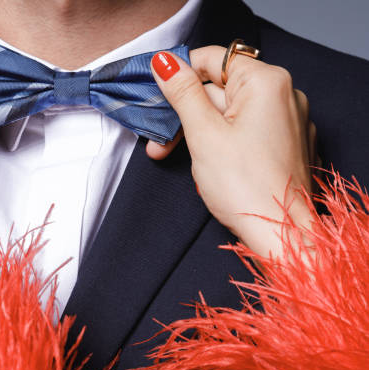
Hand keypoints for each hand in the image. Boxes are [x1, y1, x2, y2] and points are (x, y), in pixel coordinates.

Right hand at [148, 46, 316, 257]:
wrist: (282, 234)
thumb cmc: (246, 187)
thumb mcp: (203, 134)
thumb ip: (183, 93)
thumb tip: (165, 61)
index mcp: (266, 82)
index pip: (212, 59)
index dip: (180, 76)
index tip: (157, 97)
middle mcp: (283, 94)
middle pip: (219, 89)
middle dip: (184, 114)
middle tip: (158, 141)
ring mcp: (287, 121)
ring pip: (230, 113)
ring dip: (198, 132)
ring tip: (169, 155)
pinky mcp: (285, 144)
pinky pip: (246, 130)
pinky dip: (222, 141)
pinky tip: (206, 165)